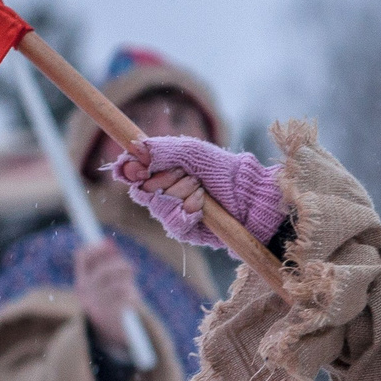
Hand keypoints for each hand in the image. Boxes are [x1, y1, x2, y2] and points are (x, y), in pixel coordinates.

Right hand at [73, 240, 140, 355]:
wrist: (109, 333)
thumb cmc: (108, 301)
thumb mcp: (103, 283)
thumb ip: (105, 264)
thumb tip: (108, 245)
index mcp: (81, 282)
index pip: (82, 257)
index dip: (96, 248)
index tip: (108, 245)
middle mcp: (85, 293)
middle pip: (104, 270)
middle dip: (119, 265)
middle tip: (130, 267)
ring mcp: (97, 304)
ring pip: (117, 284)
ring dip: (127, 282)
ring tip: (130, 287)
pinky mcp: (111, 314)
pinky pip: (126, 297)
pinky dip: (132, 295)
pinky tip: (131, 299)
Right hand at [112, 136, 286, 249]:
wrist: (251, 195)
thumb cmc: (222, 169)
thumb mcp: (192, 151)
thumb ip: (161, 149)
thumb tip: (133, 149)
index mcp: (161, 170)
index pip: (131, 171)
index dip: (130, 169)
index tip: (138, 167)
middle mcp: (163, 192)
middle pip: (142, 190)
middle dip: (165, 180)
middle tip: (189, 175)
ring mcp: (173, 212)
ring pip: (158, 206)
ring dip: (182, 194)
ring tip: (202, 190)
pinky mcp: (185, 231)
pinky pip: (173, 224)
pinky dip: (189, 212)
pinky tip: (203, 207)